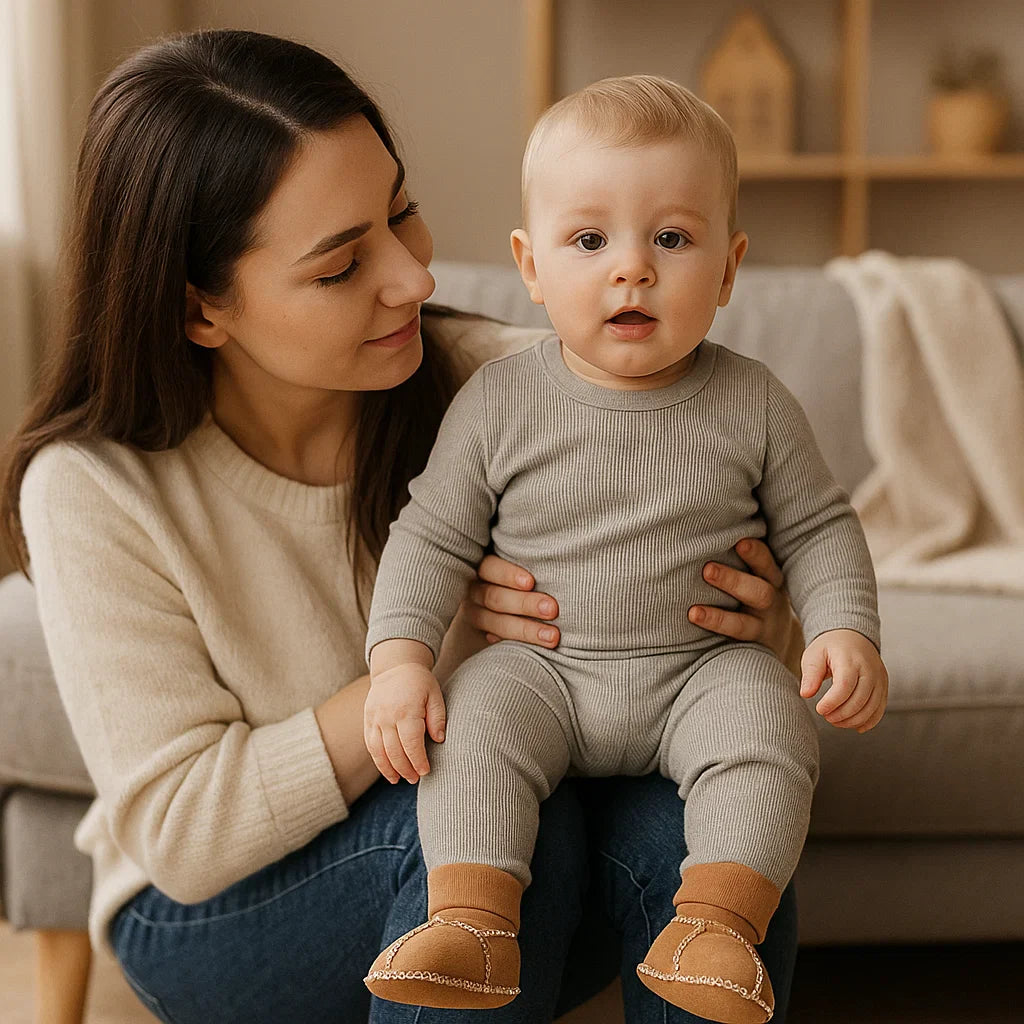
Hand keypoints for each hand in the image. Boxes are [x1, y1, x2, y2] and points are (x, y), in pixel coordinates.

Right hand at [363, 663, 446, 783]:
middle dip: (405, 769)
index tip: (425, 771)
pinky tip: (386, 770)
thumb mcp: (435, 695)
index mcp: (406, 710)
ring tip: (399, 780)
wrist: (395, 666)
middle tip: (415, 779)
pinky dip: (377, 759)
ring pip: (379, 750)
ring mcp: (374, 718)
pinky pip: (370, 744)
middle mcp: (387, 715)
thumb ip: (438, 717)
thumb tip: (439, 740)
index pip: (411, 743)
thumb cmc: (419, 682)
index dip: (418, 760)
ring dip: (389, 769)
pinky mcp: (367, 719)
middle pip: (394, 751)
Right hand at [463, 553, 560, 648]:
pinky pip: (495, 640)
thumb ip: (530, 551)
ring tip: (553, 637)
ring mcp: (475, 612)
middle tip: (553, 609)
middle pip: (495, 598)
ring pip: (496, 623)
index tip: (531, 582)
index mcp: (482, 564)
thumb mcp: (517, 554)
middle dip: (525, 604)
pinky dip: (514, 645)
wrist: (503, 588)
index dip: (508, 575)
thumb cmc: (524, 565)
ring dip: (526, 630)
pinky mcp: (481, 632)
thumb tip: (563, 539)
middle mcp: (474, 589)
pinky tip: (533, 651)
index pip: (490, 568)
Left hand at [689, 539, 803, 671]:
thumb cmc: (753, 591)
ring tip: (693, 611)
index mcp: (771, 578)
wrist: (773, 639)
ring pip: (744, 624)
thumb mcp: (757, 571)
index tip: (739, 541)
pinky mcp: (751, 648)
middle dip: (733, 581)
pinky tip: (694, 625)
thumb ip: (740, 549)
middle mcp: (770, 602)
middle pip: (758, 591)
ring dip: (718, 617)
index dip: (756, 553)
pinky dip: (715, 636)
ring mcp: (761, 628)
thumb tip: (707, 509)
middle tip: (706, 569)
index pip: (766, 563)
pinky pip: (734, 645)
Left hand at [799, 629, 887, 732]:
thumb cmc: (830, 647)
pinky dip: (868, 721)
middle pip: (860, 699)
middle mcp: (869, 670)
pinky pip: (880, 709)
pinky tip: (855, 726)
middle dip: (842, 714)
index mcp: (850, 659)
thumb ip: (810, 674)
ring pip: (871, 707)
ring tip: (836, 721)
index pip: (844, 686)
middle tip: (826, 717)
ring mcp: (879, 679)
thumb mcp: (814, 655)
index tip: (819, 710)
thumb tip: (805, 694)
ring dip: (853, 720)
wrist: (852, 636)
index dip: (832, 702)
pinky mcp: (884, 686)